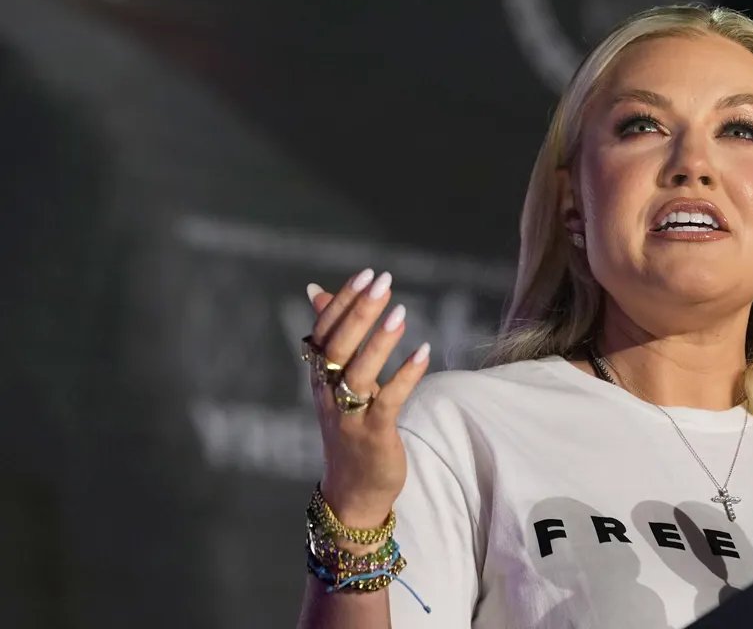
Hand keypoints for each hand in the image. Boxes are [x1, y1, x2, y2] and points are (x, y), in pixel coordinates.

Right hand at [305, 268, 430, 528]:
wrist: (353, 492)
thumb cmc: (350, 428)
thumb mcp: (336, 382)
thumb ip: (333, 337)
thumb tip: (316, 290)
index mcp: (320, 378)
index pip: (324, 332)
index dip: (342, 302)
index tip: (366, 274)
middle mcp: (328, 395)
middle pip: (338, 348)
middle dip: (359, 312)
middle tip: (383, 280)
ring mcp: (349, 417)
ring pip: (358, 374)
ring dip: (379, 341)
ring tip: (400, 311)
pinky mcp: (373, 436)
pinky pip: (387, 403)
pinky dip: (404, 377)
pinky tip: (424, 352)